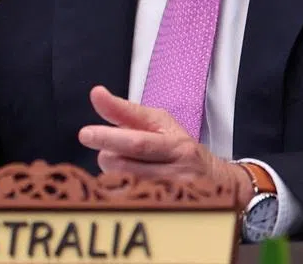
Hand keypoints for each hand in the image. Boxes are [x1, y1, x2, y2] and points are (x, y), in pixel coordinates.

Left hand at [77, 85, 252, 205]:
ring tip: (117, 165)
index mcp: (172, 139)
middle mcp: (178, 162)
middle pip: (130, 163)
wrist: (217, 180)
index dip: (109, 136)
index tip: (85, 134)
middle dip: (108, 155)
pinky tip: (122, 186)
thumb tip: (96, 94)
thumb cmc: (177, 146)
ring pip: (131, 184)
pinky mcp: (176, 208)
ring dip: (114, 175)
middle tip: (101, 149)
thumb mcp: (157, 124)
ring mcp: (178, 188)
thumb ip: (125, 112)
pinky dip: (123, 193)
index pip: (137, 138)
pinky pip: (138, 203)